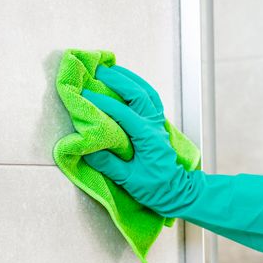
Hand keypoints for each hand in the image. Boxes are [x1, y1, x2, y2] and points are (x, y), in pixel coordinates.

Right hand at [81, 65, 262, 254]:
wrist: (178, 192)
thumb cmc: (156, 189)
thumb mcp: (129, 180)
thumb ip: (108, 164)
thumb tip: (86, 148)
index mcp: (148, 137)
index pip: (123, 113)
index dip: (103, 103)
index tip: (85, 96)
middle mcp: (155, 125)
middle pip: (138, 94)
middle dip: (118, 80)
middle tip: (98, 71)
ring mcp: (158, 124)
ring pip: (146, 93)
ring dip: (130, 79)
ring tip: (111, 70)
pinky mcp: (157, 126)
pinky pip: (150, 100)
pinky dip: (138, 88)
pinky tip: (127, 84)